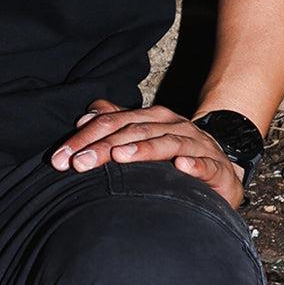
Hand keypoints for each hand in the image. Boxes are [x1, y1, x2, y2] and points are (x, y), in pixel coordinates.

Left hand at [50, 99, 245, 209]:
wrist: (222, 164)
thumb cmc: (175, 153)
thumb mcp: (143, 137)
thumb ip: (116, 125)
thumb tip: (85, 116)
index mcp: (151, 118)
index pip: (112, 123)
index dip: (85, 139)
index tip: (60, 158)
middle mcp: (172, 125)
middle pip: (133, 132)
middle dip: (103, 147)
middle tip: (79, 162)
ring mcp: (195, 144)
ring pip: (166, 143)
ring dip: (143, 149)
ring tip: (121, 156)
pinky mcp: (217, 167)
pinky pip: (206, 164)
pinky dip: (194, 165)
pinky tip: (181, 167)